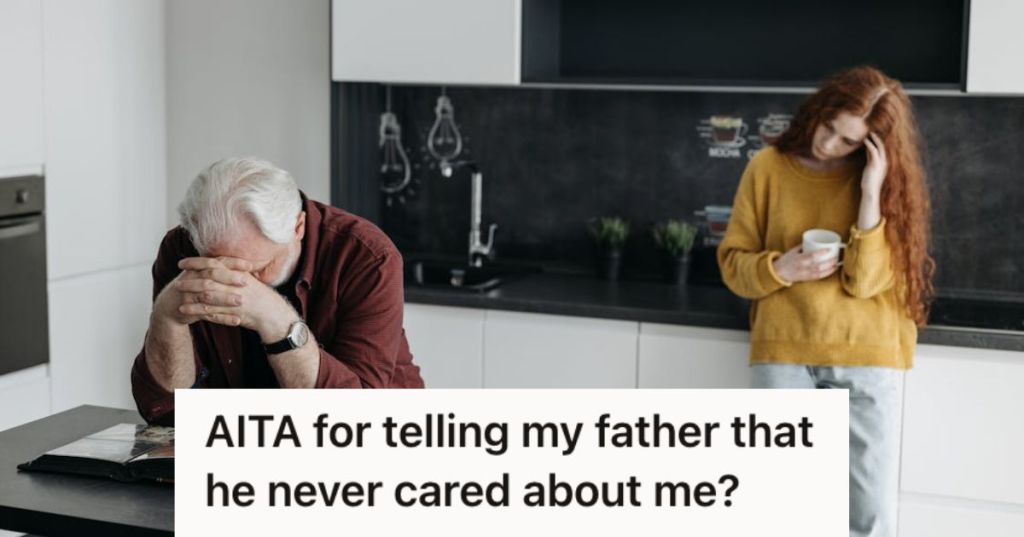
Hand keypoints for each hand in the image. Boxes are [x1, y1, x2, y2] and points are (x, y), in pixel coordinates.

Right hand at [152, 257, 252, 326]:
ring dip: (225, 298)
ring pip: (208, 295)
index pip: (217, 261)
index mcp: (198, 268)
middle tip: (245, 281)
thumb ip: (220, 270)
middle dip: (228, 278)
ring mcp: (189, 295)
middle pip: (211, 276)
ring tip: (241, 301)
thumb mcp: (201, 275)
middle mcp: (192, 279)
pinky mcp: (190, 311)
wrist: (169, 305)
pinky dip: (222, 318)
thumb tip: (249, 266)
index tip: (250, 266)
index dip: (233, 262)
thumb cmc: (192, 287)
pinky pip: (208, 314)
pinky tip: (236, 321)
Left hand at [172, 257, 298, 341]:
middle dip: (190, 281)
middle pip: (207, 281)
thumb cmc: (261, 296)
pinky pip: (211, 312)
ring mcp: (234, 300)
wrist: (274, 314)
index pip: (213, 264)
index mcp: (238, 273)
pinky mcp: (233, 314)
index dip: (196, 263)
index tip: (182, 263)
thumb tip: (218, 262)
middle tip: (177, 282)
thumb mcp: (250, 279)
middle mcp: (235, 285)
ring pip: (207, 297)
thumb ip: (234, 271)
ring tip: (177, 299)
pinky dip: (197, 311)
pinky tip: (185, 311)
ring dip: (190, 298)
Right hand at [772, 245, 839, 282]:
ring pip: (820, 273)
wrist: (778, 272)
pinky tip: (831, 270)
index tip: (830, 249)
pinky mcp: (806, 279)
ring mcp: (804, 274)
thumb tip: (814, 241)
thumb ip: (803, 246)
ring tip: (837, 264)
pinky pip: (818, 277)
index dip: (822, 253)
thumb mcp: (793, 251)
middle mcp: (802, 268)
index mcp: (799, 259)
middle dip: (829, 262)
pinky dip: (826, 274)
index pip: (812, 256)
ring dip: (830, 269)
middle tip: (837, 257)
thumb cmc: (786, 260)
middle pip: (819, 266)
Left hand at [861, 132, 886, 197]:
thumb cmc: (869, 183)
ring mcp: (881, 163)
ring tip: (869, 133)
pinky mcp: (875, 164)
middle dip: (878, 139)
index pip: (882, 150)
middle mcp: (884, 162)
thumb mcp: (870, 169)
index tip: (873, 137)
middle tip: (872, 132)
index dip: (878, 143)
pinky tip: (865, 140)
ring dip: (874, 139)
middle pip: (883, 147)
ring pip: (879, 147)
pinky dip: (869, 144)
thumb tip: (868, 153)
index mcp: (884, 164)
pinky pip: (873, 151)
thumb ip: (870, 161)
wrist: (870, 191)